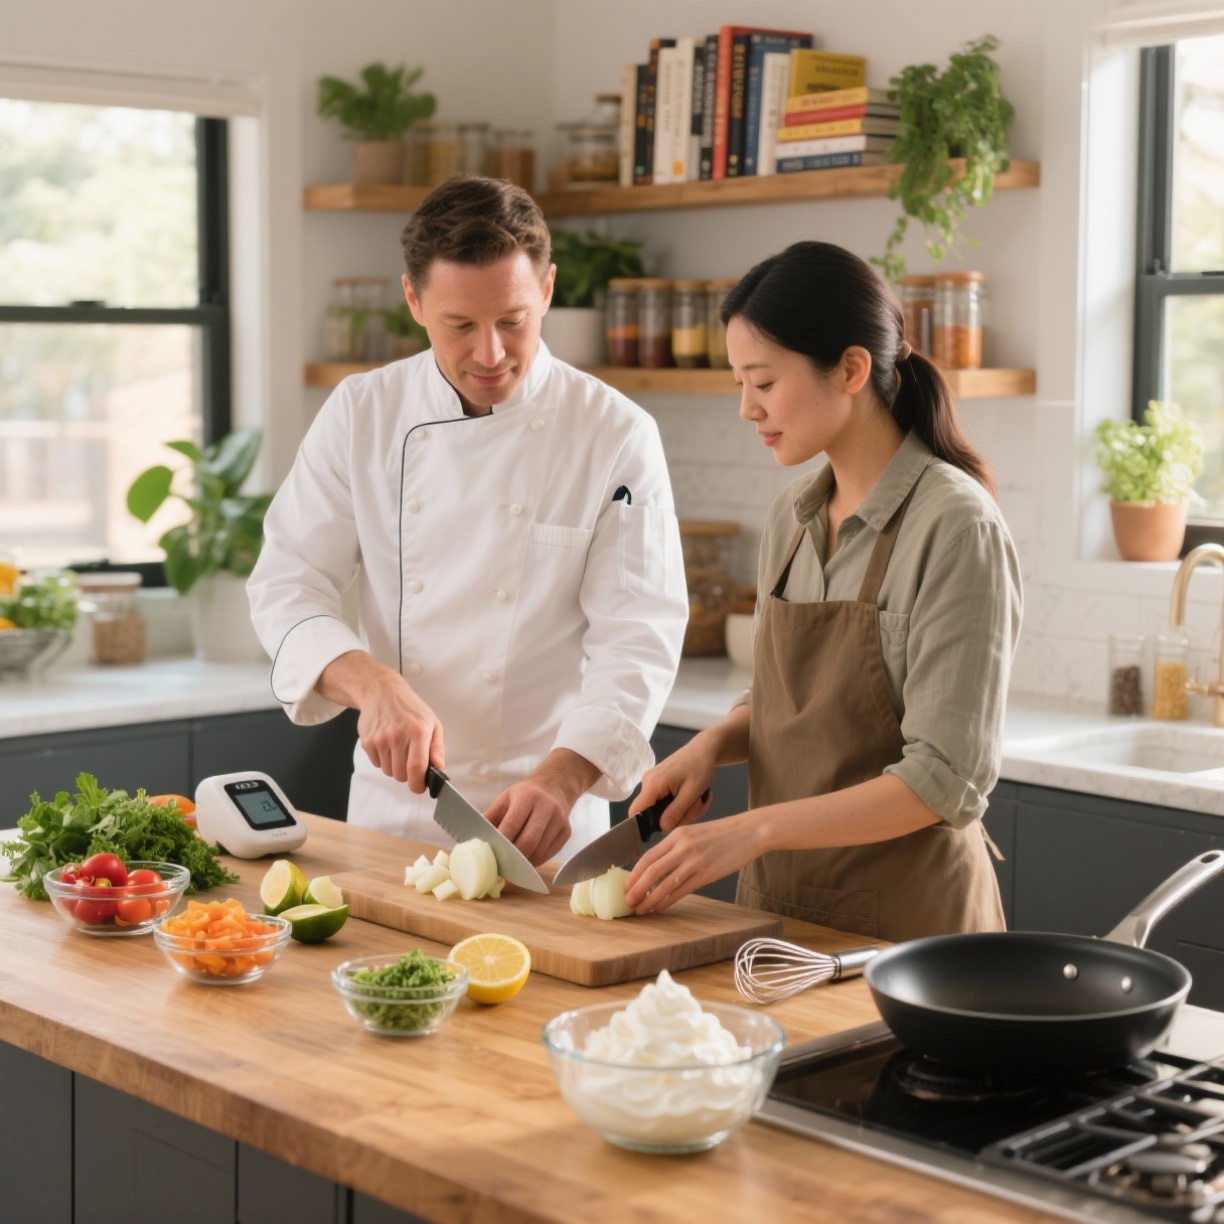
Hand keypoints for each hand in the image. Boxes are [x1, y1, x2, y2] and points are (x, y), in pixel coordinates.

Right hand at [320, 651, 443, 792]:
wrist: (382, 692)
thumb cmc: (409, 708)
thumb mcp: (432, 723)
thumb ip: (437, 747)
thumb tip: (439, 767)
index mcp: (418, 731)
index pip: (416, 767)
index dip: (418, 784)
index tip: (420, 787)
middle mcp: (397, 735)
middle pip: (401, 775)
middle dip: (407, 774)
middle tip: (410, 760)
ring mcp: (380, 739)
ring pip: (388, 771)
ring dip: (395, 766)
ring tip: (399, 748)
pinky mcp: (367, 742)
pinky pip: (377, 764)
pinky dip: (383, 760)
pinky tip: (387, 744)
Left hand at [485, 749, 600, 865]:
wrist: (555, 786)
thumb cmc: (526, 794)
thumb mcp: (505, 798)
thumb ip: (490, 817)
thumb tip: (473, 837)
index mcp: (528, 796)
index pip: (512, 825)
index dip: (501, 843)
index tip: (492, 855)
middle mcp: (547, 807)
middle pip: (528, 842)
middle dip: (513, 857)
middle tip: (502, 865)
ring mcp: (560, 820)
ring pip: (539, 851)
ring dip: (524, 862)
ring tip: (513, 864)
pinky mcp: (567, 831)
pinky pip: (549, 854)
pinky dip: (536, 860)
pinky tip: (527, 858)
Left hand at [623, 813, 753, 912]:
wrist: (750, 831)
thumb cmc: (724, 834)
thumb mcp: (695, 833)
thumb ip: (677, 846)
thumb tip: (660, 866)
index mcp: (678, 834)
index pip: (649, 856)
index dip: (634, 873)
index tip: (626, 885)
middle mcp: (683, 846)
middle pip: (652, 870)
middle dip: (637, 888)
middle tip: (628, 900)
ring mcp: (695, 860)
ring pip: (665, 883)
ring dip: (650, 898)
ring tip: (641, 908)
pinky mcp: (707, 873)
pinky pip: (683, 890)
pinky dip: (668, 900)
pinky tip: (661, 906)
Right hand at [629, 734, 718, 832]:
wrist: (705, 749)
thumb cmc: (700, 766)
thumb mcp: (691, 792)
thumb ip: (676, 811)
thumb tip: (662, 828)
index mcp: (652, 784)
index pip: (636, 811)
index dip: (646, 824)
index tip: (668, 826)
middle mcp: (648, 783)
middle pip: (654, 813)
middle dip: (677, 816)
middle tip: (697, 807)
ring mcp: (653, 782)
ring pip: (662, 808)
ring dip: (682, 810)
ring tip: (698, 800)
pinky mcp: (660, 783)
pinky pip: (665, 801)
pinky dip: (680, 803)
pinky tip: (693, 797)